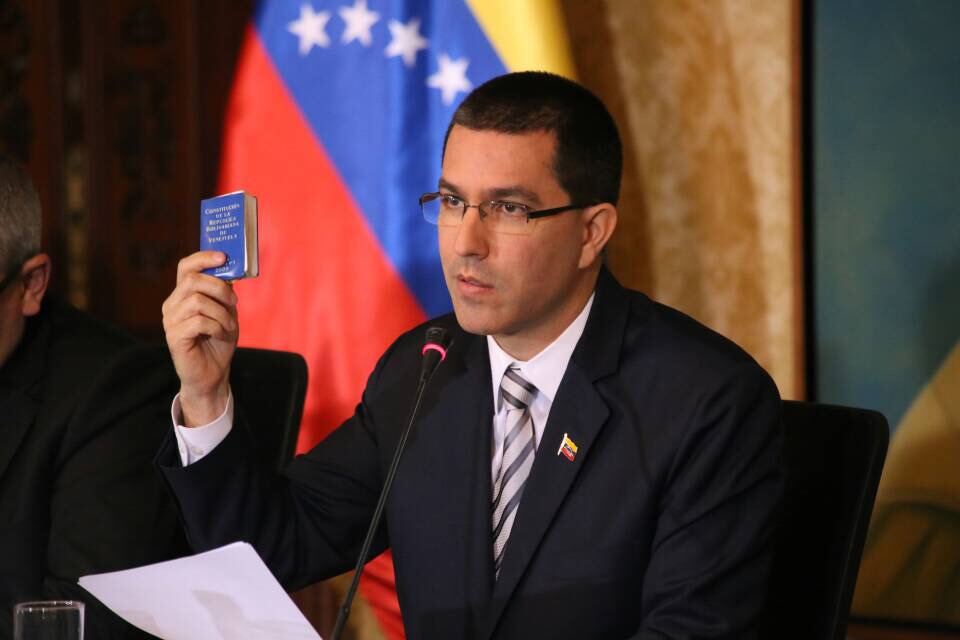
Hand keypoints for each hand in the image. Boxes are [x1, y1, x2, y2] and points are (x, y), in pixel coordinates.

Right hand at [162, 251, 238, 425]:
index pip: (185, 267)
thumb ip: (225, 292)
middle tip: (234, 303)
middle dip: (220, 289)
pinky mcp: (174, 337)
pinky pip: (199, 322)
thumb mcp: (226, 311)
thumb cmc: (218, 341)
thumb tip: (231, 270)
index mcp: (183, 295)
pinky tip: (221, 334)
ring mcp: (170, 321)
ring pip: (197, 301)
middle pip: (193, 280)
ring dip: (221, 312)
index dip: (203, 258)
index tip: (223, 257)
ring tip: (229, 325)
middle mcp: (172, 305)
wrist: (212, 374)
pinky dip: (217, 326)